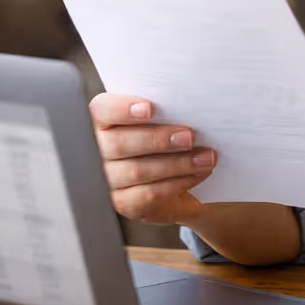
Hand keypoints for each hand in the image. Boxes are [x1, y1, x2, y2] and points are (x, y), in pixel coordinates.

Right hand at [89, 93, 216, 225]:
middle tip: (189, 136)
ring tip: (206, 157)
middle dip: (158, 140)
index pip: (102, 111)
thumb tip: (190, 102)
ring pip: (138, 171)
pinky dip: (178, 182)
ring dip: (177, 163)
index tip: (150, 108)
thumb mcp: (161, 120)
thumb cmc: (163, 138)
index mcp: (103, 121)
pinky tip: (198, 173)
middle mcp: (98, 150)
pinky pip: (149, 194)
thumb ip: (164, 109)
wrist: (170, 177)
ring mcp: (108, 179)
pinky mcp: (123, 202)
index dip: (122, 109)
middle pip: (120, 144)